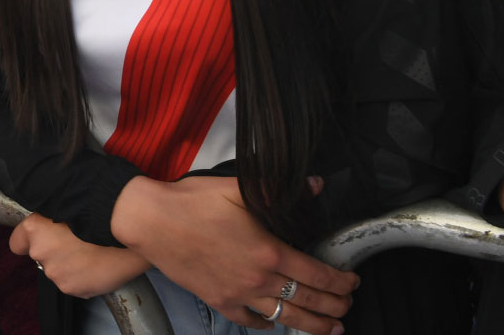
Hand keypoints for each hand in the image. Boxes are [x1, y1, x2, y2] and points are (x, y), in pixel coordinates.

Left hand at [10, 214, 150, 299]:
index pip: (17, 242)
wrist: (128, 228)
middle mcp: (41, 251)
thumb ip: (52, 213)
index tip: (42, 237)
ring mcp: (56, 272)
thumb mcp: (68, 201)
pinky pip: (74, 283)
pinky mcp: (72, 288)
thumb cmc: (100, 208)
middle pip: (41, 255)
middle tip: (77, 241)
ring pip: (59, 270)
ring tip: (92, 252)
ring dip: (70, 264)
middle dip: (55, 250)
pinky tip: (98, 265)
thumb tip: (50, 215)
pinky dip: (84, 277)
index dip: (30, 239)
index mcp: (35, 228)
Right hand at [111, 176, 353, 332]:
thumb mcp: (239, 188)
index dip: (341, 283)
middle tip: (346, 309)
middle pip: (308, 301)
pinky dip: (266, 325)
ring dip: (312, 326)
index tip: (352, 283)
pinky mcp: (218, 300)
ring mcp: (238, 294)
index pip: (317, 275)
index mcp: (269, 252)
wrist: (151, 222)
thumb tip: (316, 184)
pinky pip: (249, 321)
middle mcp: (258, 280)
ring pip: (285, 317)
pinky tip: (274, 323)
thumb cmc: (193, 202)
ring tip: (329, 330)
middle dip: (334, 308)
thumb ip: (280, 189)